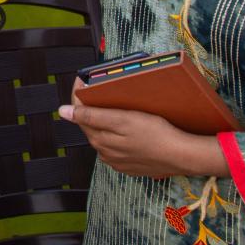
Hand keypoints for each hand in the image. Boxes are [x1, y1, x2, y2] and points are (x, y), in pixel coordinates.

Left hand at [59, 81, 226, 178]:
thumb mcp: (123, 119)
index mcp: (99, 139)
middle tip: (99, 89)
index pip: (80, 113)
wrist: (182, 156)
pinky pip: (116, 147)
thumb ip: (91, 115)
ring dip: (104, 121)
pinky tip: (127, 128)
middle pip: (90, 124)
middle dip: (91, 107)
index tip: (81, 79)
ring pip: (103, 135)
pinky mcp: (129, 165)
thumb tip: (62, 111)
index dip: (79, 94)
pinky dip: (117, 135)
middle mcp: (104, 152)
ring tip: (115, 105)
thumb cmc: (155, 134)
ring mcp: (116, 160)